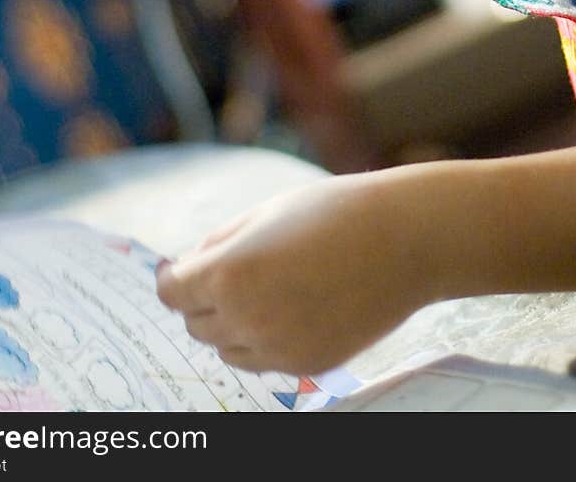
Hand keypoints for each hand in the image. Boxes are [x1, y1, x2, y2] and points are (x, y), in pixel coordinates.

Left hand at [155, 170, 431, 374]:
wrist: (403, 239)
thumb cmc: (333, 212)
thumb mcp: (264, 213)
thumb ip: (219, 244)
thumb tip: (188, 267)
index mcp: (229, 273)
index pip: (172, 293)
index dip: (174, 278)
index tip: (181, 268)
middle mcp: (247, 318)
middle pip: (195, 323)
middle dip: (201, 298)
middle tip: (228, 271)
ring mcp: (278, 348)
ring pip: (226, 348)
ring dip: (230, 322)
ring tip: (264, 287)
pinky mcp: (308, 364)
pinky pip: (264, 360)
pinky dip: (264, 338)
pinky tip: (291, 305)